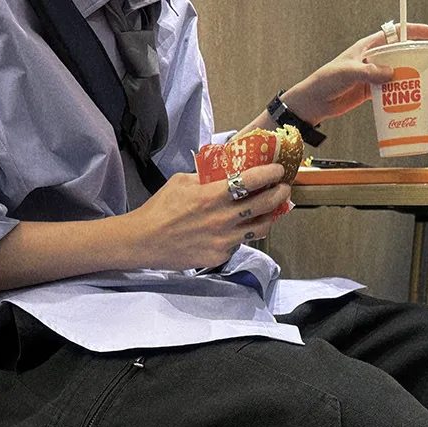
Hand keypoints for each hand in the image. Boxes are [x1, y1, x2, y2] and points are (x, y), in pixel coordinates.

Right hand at [127, 164, 290, 271]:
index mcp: (212, 195)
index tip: (277, 169)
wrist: (144, 241)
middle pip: (264, 205)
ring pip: (260, 228)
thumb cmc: (160, 209)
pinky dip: (244, 233)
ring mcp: (223, 240)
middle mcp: (222, 219)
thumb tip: (223, 170)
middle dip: (279, 193)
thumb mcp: (181, 182)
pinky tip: (241, 227)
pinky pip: (240, 243)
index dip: (270, 173)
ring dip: (269, 216)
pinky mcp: (219, 256)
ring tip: (270, 209)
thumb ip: (205, 177)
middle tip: (283, 188)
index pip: (252, 181)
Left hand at [286, 23, 427, 122]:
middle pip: (400, 55)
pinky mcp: (369, 92)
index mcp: (368, 47)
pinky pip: (388, 91)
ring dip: (408, 80)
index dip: (415, 32)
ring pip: (396, 74)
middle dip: (416, 58)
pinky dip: (397, 95)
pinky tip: (404, 100)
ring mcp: (372, 76)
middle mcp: (372, 59)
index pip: (396, 34)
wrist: (313, 102)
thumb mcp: (348, 71)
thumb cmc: (325, 80)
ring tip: (420, 85)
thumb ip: (369, 72)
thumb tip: (390, 74)